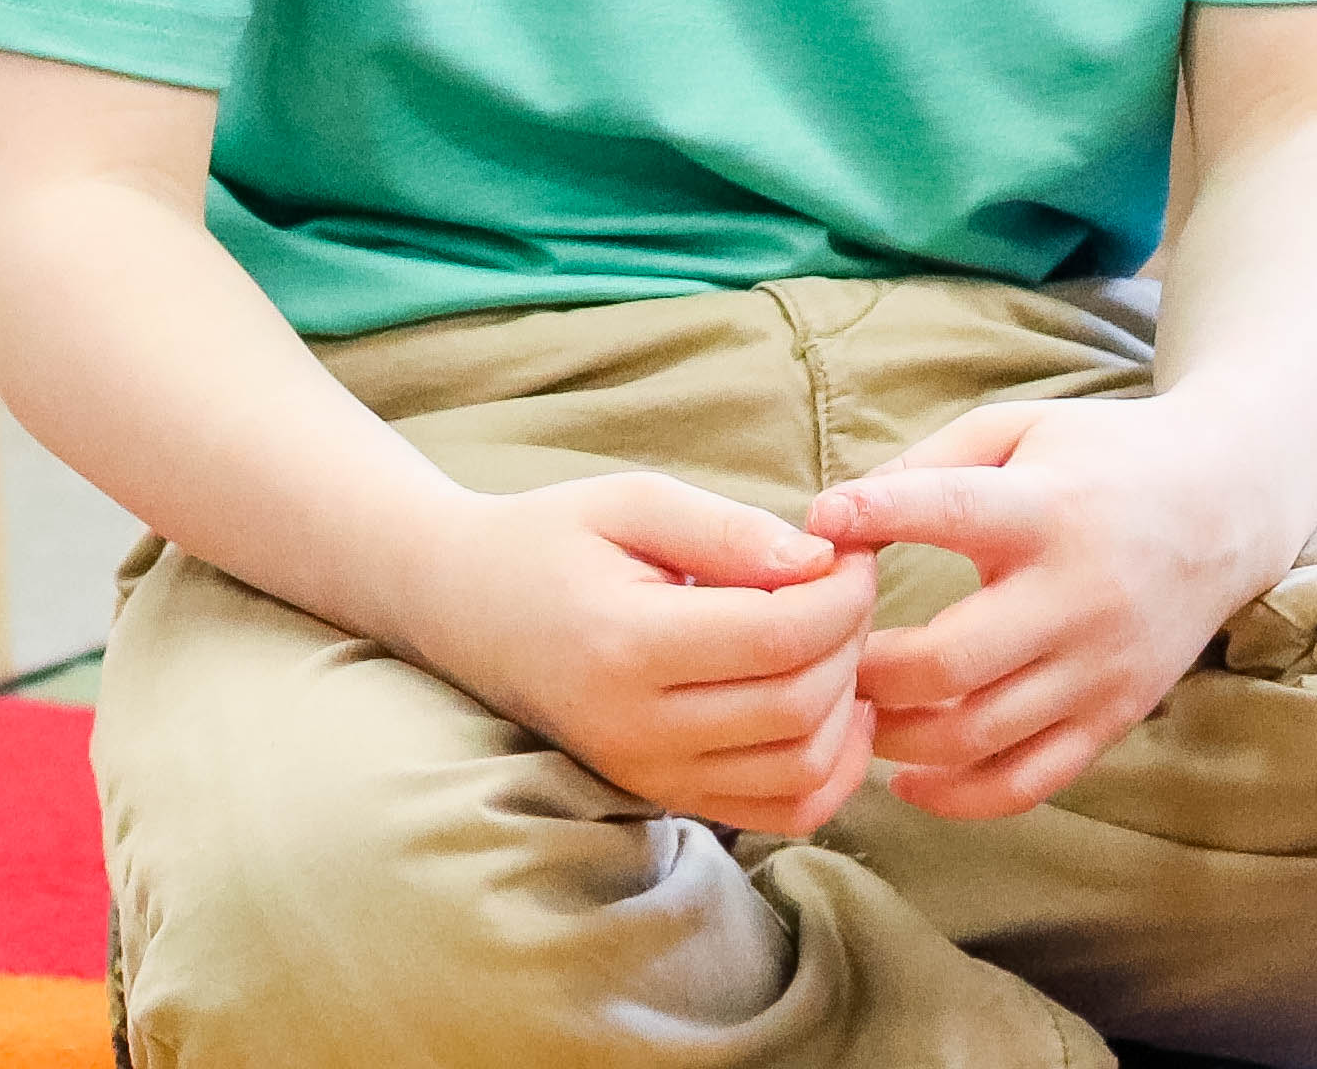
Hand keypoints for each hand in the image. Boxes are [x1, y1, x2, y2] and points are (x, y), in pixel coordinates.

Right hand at [400, 472, 883, 835]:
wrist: (465, 608)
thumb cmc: (552, 540)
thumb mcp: (632, 501)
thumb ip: (728, 530)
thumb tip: (819, 563)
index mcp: (626, 643)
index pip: (778, 637)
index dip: (842, 594)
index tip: (851, 552)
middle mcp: (636, 728)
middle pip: (798, 704)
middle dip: (851, 638)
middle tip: (847, 585)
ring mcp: (648, 774)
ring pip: (802, 767)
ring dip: (848, 702)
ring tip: (838, 637)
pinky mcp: (662, 796)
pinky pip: (781, 814)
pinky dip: (833, 771)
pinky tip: (839, 708)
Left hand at [813, 395, 1293, 821]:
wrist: (1227, 505)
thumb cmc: (1100, 457)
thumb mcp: (1021, 427)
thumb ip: (927, 463)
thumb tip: (831, 518)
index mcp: (1049, 510)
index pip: (952, 513)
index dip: (878, 517)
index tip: (821, 523)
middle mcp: (1078, 596)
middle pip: (951, 661)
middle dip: (869, 669)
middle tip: (828, 657)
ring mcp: (1100, 667)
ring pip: (979, 735)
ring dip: (897, 737)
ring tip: (856, 713)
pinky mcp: (1115, 715)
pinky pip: (1028, 781)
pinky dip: (958, 798)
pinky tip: (908, 779)